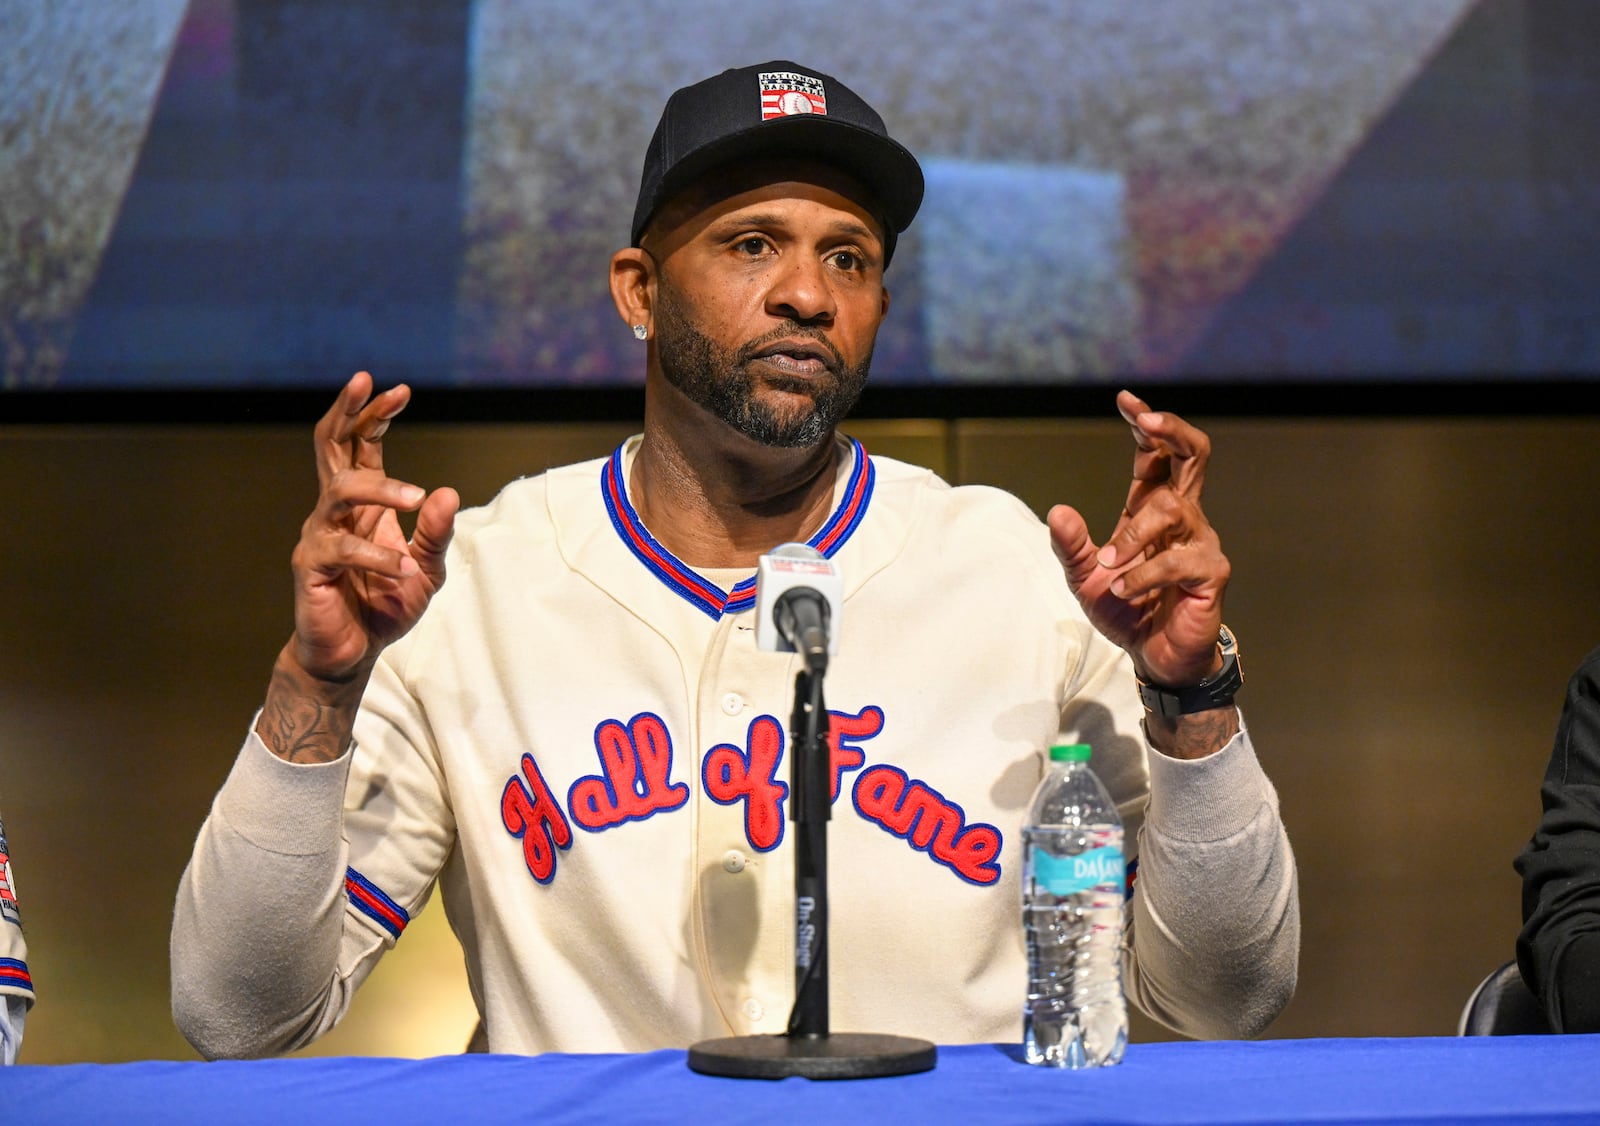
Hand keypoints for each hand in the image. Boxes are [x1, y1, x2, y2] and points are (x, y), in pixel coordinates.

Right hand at [288, 371, 459, 683]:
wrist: (353, 653)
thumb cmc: (385, 606)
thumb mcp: (427, 569)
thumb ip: (436, 534)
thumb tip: (446, 492)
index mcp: (362, 505)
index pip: (361, 446)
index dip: (375, 416)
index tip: (400, 390)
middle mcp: (335, 511)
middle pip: (332, 446)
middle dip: (349, 412)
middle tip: (368, 383)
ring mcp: (318, 535)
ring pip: (340, 490)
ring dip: (381, 488)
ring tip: (417, 498)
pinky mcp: (310, 566)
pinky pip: (341, 549)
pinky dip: (376, 556)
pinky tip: (401, 569)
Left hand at [1047, 389, 1228, 689]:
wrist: (1154, 657)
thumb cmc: (1126, 610)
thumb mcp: (1085, 577)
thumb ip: (1071, 545)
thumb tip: (1058, 511)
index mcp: (1151, 508)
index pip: (1155, 454)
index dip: (1145, 424)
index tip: (1126, 400)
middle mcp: (1182, 516)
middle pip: (1194, 454)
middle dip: (1170, 430)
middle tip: (1145, 420)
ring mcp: (1200, 541)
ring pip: (1172, 510)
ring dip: (1133, 535)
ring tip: (1109, 564)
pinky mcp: (1211, 572)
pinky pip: (1178, 560)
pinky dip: (1144, 573)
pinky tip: (1125, 588)